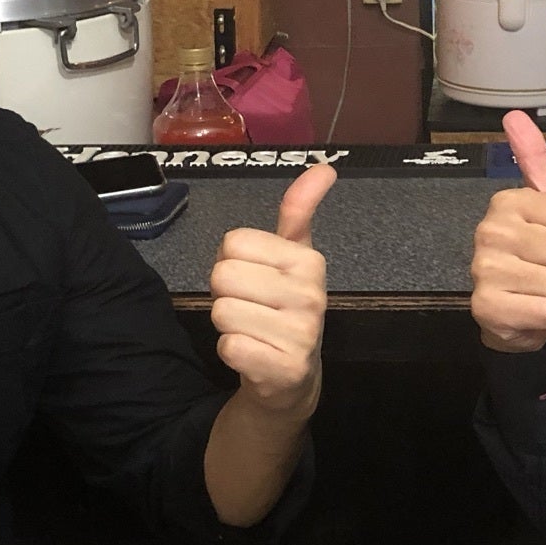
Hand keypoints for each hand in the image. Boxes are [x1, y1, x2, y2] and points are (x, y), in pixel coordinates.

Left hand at [210, 164, 334, 413]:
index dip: (232, 261)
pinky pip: (228, 346)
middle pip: (222, 275)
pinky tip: (253, 353)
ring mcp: (300, 334)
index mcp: (309, 261)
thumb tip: (324, 167)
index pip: (233, 242)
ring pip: (221, 311)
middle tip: (251, 306)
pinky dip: (231, 351)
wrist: (292, 377)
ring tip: (253, 329)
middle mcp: (311, 295)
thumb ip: (299, 212)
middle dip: (226, 292)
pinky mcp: (283, 368)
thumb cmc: (285, 308)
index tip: (255, 278)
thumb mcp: (294, 258)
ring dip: (228, 323)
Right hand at [470, 111, 545, 353]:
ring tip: (540, 290)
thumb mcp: (543, 203)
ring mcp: (484, 271)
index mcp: (505, 203)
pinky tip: (535, 311)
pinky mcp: (487, 308)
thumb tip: (514, 115)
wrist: (511, 314)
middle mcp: (488, 232)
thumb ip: (534, 159)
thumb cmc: (534, 253)